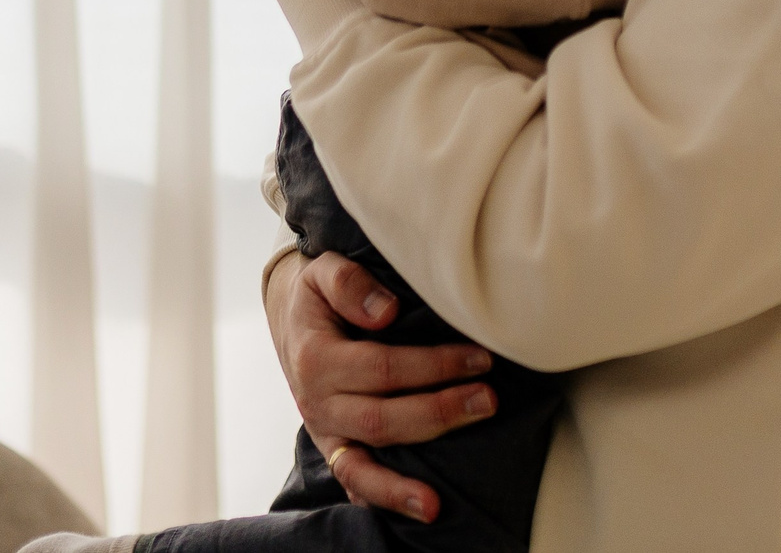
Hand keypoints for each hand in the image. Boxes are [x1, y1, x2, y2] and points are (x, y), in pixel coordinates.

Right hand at [264, 249, 495, 523]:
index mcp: (317, 357)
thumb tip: (385, 311)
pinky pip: (352, 480)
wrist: (293, 318)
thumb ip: (349, 283)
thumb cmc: (319, 294)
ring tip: (436, 502)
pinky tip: (411, 510)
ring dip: (401, 484)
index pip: (383, 368)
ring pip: (362, 465)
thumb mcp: (324, 270)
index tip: (480, 358)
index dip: (434, 365)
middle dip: (439, 412)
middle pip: (381, 419)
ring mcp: (324, 430)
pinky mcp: (334, 446)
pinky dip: (378, 498)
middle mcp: (317, 401)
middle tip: (487, 400)